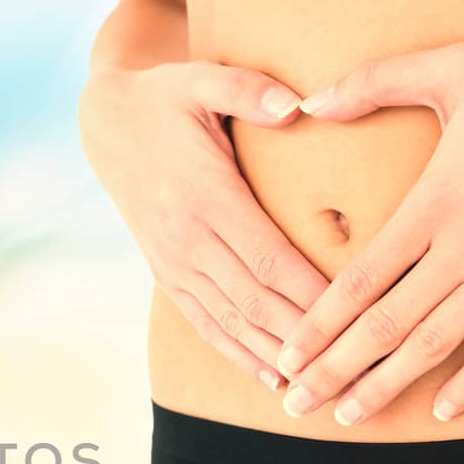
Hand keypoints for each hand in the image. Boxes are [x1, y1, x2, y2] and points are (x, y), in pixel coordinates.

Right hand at [80, 61, 329, 388]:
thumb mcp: (201, 78)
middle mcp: (186, 239)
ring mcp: (173, 262)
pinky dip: (239, 354)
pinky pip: (205, 323)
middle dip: (305, 338)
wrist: (105, 123)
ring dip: (276, 357)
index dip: (313, 293)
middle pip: (256, 301)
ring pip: (232, 322)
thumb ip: (249, 89)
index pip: (270, 257)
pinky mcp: (166, 274)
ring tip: (320, 386)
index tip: (357, 317)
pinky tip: (273, 377)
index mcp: (205, 195)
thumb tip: (297, 107)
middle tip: (355, 365)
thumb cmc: (165, 97)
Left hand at [277, 22, 463, 423]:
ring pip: (433, 345)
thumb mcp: (456, 68)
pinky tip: (442, 410)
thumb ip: (374, 83)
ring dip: (385, 385)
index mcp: (433, 203)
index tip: (284, 355)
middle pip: (382, 326)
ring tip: (348, 417)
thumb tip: (308, 103)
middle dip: (332, 370)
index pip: (357, 281)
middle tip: (294, 405)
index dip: (316, 325)